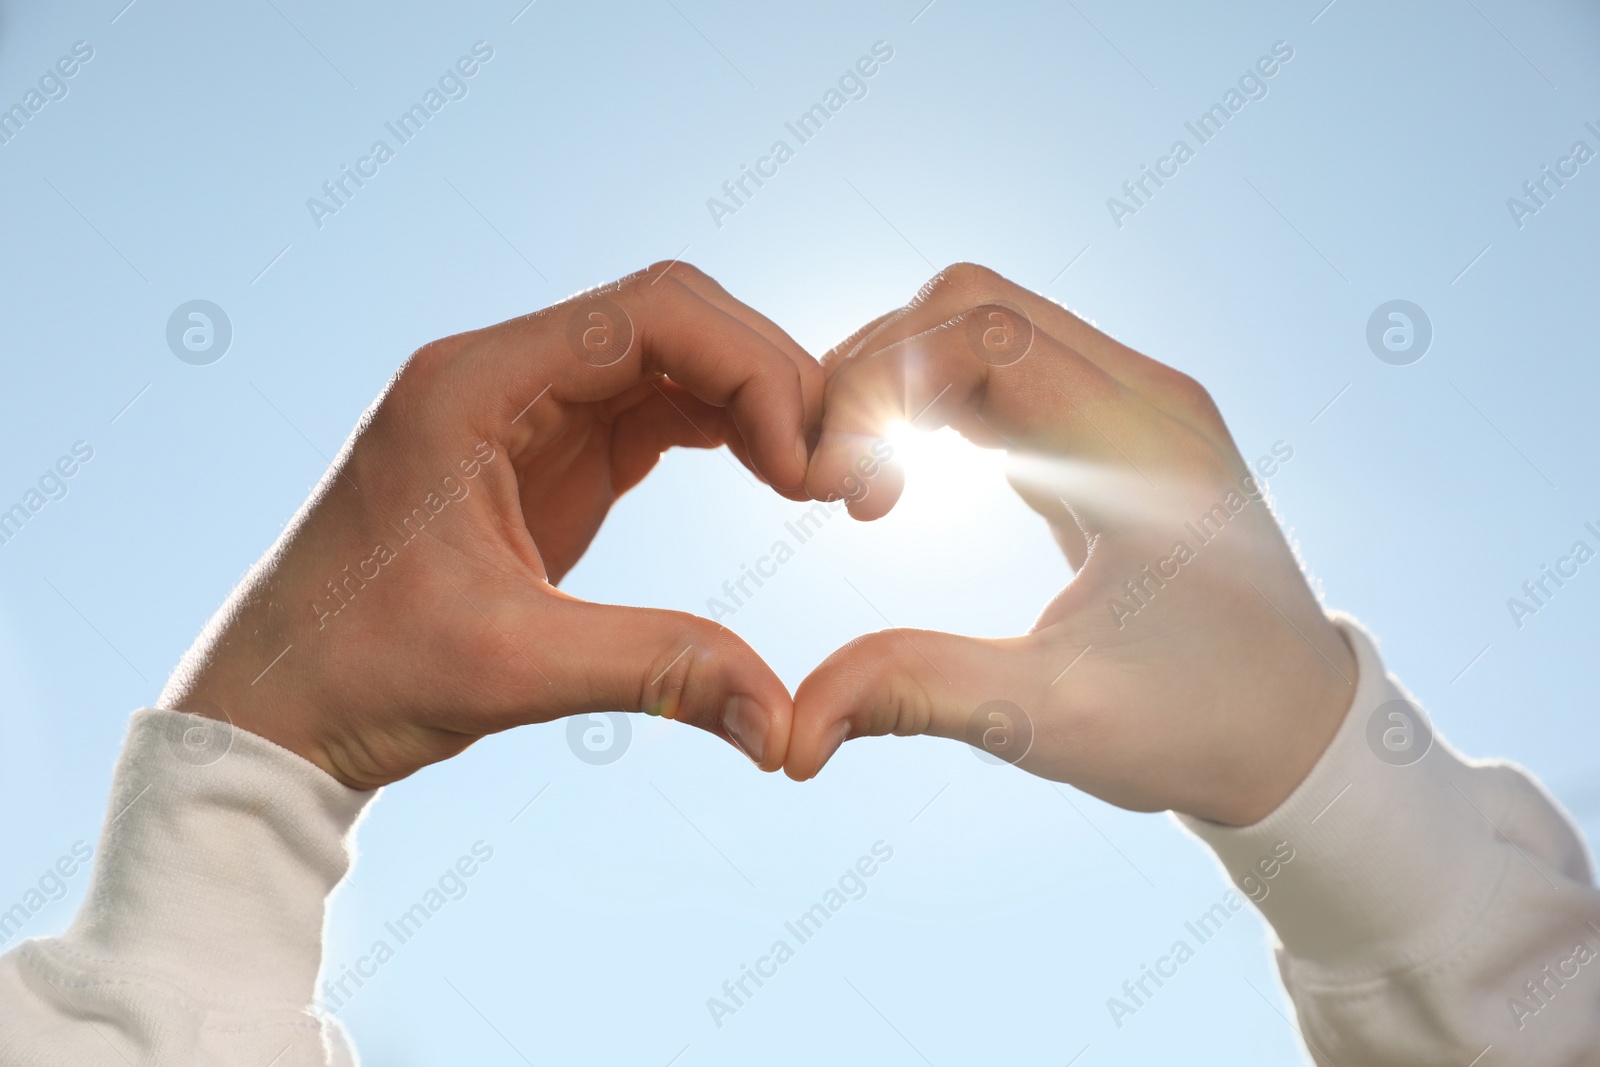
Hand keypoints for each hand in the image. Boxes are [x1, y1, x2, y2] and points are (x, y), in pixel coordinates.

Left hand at [161, 263, 820, 788]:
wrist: (279, 710)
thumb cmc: (357, 674)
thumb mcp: (508, 668)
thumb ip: (654, 672)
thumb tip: (785, 725)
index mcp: (474, 386)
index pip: (649, 312)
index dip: (753, 368)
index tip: (807, 464)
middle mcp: (504, 374)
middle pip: (676, 319)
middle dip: (772, 379)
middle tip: (841, 472)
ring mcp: (530, 411)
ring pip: (677, 359)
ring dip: (759, 403)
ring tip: (825, 480)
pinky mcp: (551, 457)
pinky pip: (661, 411)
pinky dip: (730, 433)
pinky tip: (779, 480)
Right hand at [786, 264, 1356, 825]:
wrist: (1298, 732)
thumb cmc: (1196, 729)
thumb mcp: (1052, 721)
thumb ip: (919, 693)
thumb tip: (795, 725)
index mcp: (1143, 450)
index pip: (980, 335)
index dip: (877, 387)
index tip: (833, 490)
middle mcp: (1146, 398)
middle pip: (972, 303)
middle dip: (875, 372)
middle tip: (832, 483)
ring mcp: (1135, 401)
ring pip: (983, 321)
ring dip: (900, 380)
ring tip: (861, 483)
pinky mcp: (1115, 423)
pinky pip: (1005, 364)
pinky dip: (935, 399)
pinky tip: (905, 479)